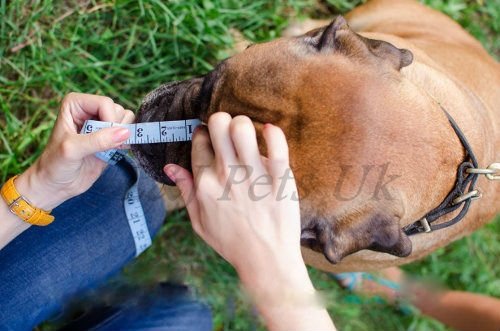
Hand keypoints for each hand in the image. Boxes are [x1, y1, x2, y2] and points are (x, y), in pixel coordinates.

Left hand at [16, 93, 133, 209]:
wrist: (56, 185)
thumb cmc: (55, 164)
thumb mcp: (73, 150)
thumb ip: (98, 140)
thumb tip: (125, 132)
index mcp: (76, 104)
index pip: (105, 103)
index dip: (109, 120)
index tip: (100, 139)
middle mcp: (90, 110)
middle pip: (118, 110)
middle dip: (116, 129)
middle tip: (101, 145)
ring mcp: (101, 124)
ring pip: (126, 120)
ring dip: (122, 136)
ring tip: (106, 149)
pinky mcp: (111, 138)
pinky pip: (129, 133)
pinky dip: (127, 143)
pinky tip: (113, 152)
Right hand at [164, 113, 303, 278]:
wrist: (266, 261)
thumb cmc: (232, 242)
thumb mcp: (200, 222)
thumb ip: (185, 191)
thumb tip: (170, 166)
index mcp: (206, 185)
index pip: (200, 142)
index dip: (204, 134)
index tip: (211, 137)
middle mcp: (227, 176)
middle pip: (219, 125)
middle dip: (221, 120)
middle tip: (228, 130)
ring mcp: (254, 177)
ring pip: (243, 128)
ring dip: (244, 124)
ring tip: (248, 134)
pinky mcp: (280, 179)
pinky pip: (278, 145)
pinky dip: (273, 132)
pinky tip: (270, 131)